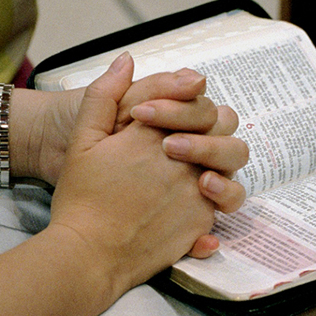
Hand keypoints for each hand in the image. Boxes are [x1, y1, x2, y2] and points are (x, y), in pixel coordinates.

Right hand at [49, 56, 218, 304]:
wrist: (88, 255)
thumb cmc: (81, 198)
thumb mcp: (82, 140)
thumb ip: (104, 96)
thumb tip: (127, 60)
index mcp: (155, 135)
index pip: (191, 100)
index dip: (182, 102)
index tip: (160, 116)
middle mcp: (184, 160)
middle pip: (222, 125)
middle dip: (208, 123)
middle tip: (180, 140)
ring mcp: (197, 192)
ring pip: (233, 162)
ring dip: (220, 158)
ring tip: (196, 170)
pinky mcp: (201, 223)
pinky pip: (225, 204)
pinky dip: (217, 200)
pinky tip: (196, 202)